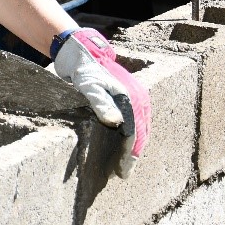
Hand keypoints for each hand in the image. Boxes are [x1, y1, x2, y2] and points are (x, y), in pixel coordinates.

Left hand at [53, 28, 150, 177]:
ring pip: (139, 129)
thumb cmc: (85, 69)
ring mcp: (135, 99)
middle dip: (133, 154)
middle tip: (122, 173)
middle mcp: (138, 100)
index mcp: (133, 99)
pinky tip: (121, 145)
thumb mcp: (89, 85)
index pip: (135, 133)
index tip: (122, 170)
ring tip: (123, 164)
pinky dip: (129, 136)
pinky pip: (133, 122)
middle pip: (140, 133)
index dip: (130, 153)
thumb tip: (115, 123)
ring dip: (132, 147)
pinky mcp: (127, 99)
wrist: (83, 52)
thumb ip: (100, 102)